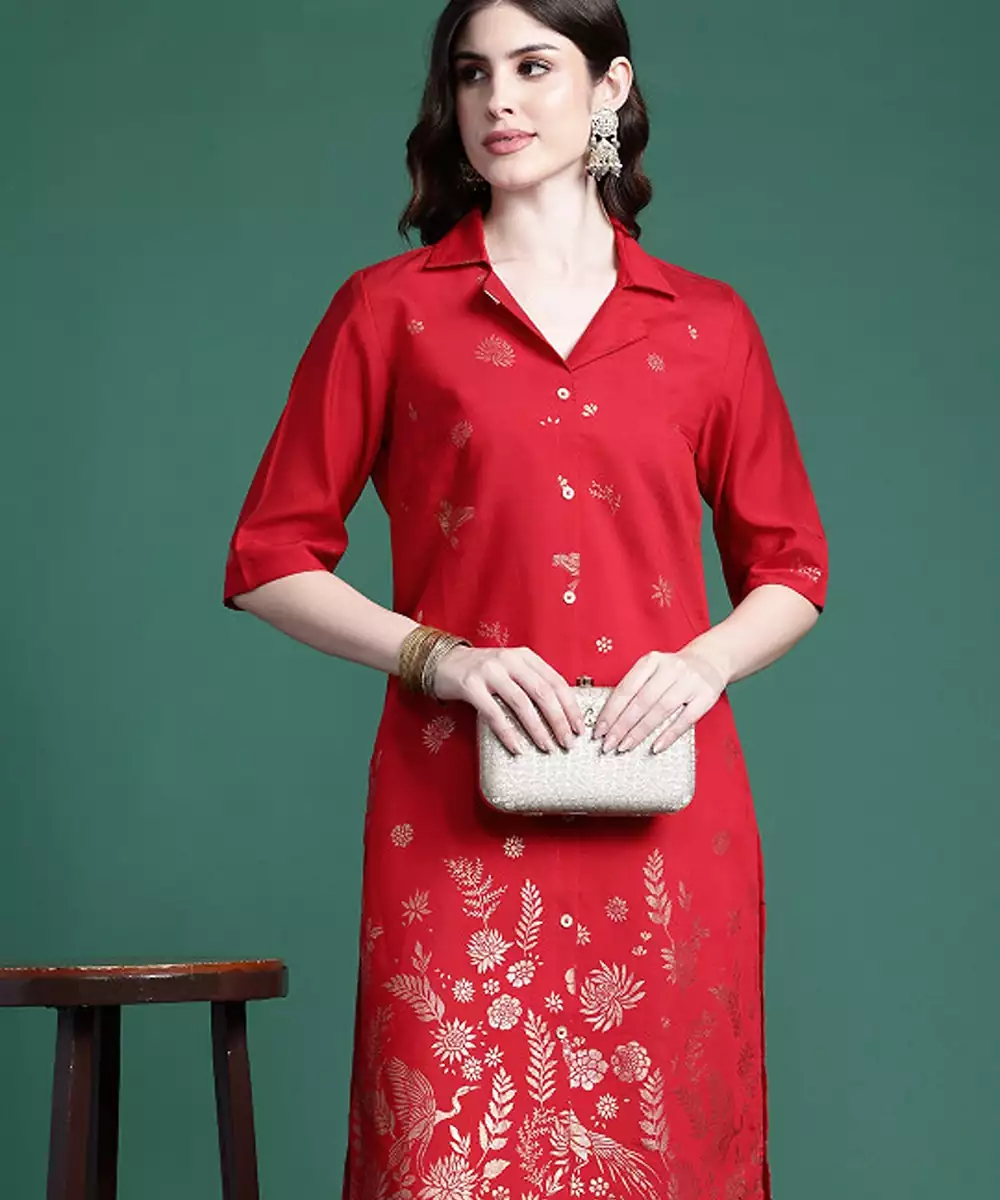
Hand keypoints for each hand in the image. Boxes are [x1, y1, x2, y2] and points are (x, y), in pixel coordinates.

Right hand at [433, 645, 584, 754]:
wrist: (443, 662)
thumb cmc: (482, 671)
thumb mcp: (511, 670)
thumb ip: (532, 683)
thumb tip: (561, 714)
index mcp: (525, 656)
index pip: (556, 682)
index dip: (571, 706)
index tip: (579, 727)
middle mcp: (510, 660)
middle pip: (543, 693)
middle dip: (559, 720)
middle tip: (567, 742)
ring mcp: (490, 672)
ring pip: (522, 704)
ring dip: (538, 729)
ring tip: (547, 747)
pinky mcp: (471, 685)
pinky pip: (494, 714)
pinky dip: (508, 733)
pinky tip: (517, 747)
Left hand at [595, 648, 726, 753]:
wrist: (710, 660)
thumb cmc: (674, 671)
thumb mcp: (652, 670)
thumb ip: (635, 688)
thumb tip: (610, 718)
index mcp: (651, 661)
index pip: (626, 689)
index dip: (611, 712)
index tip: (600, 730)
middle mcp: (670, 669)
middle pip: (641, 701)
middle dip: (622, 726)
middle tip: (609, 743)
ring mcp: (689, 682)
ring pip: (660, 710)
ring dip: (640, 731)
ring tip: (626, 746)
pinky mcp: (705, 696)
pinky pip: (685, 719)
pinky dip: (668, 735)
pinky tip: (655, 746)